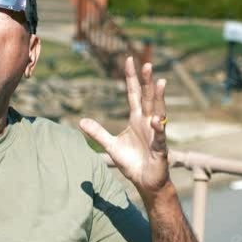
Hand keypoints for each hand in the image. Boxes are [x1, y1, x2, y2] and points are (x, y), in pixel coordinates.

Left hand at [79, 56, 169, 196]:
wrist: (145, 182)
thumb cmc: (132, 162)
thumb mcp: (111, 145)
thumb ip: (98, 133)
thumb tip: (80, 121)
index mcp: (136, 119)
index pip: (134, 94)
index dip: (132, 78)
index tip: (129, 60)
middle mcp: (147, 122)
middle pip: (147, 98)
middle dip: (147, 82)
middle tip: (147, 64)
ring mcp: (155, 134)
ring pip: (158, 112)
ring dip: (159, 98)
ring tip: (160, 82)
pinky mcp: (160, 148)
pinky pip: (159, 137)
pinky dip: (157, 129)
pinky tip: (155, 120)